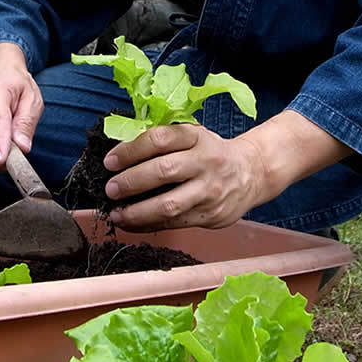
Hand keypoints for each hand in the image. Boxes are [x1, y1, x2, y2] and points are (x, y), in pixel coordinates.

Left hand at [101, 124, 267, 230]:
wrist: (252, 172)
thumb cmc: (211, 153)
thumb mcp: (193, 137)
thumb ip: (164, 143)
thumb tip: (120, 157)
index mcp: (196, 137)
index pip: (160, 139)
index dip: (131, 150)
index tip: (110, 161)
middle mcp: (206, 162)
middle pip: (163, 170)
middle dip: (131, 181)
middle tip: (110, 188)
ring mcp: (209, 190)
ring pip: (169, 204)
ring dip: (137, 211)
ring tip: (116, 213)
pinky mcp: (210, 214)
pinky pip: (175, 223)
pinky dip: (149, 224)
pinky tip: (132, 223)